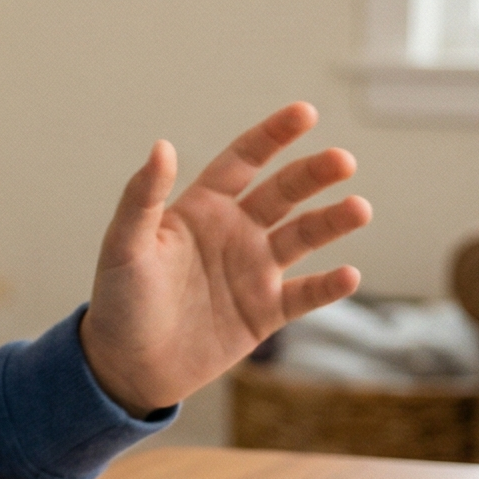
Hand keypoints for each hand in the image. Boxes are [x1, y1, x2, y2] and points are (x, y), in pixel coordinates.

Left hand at [79, 103, 371, 414]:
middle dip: (314, 174)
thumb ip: (142, 197)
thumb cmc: (119, 300)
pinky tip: (349, 274)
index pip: (244, 161)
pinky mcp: (265, 312)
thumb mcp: (124, 245)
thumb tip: (162, 145)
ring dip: (331, 222)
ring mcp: (254, 271)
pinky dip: (328, 286)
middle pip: (284, 193)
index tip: (306, 112)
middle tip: (343, 161)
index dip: (273, 135)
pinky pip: (305, 294)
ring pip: (303, 237)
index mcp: (202, 208)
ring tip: (359, 209)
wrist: (128, 366)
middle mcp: (235, 232)